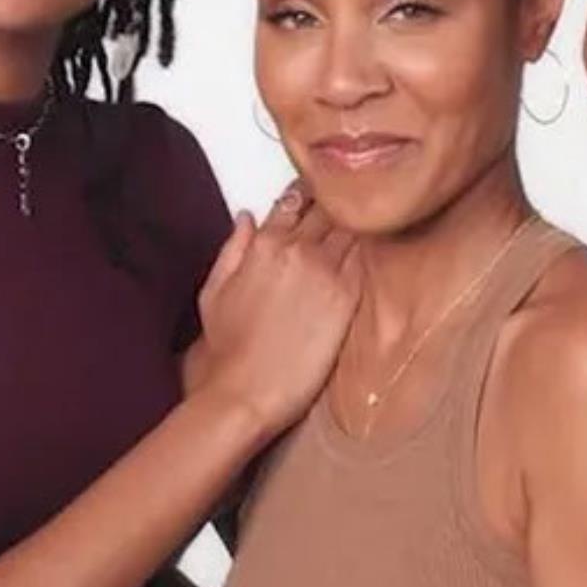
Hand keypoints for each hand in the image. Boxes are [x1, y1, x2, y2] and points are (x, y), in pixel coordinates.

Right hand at [194, 181, 359, 440]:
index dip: (308, 196)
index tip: (318, 198)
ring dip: (356, 228)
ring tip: (365, 232)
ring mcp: (326, 271)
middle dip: (336, 207)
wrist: (247, 390)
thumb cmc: (227, 348)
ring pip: (351, 230)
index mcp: (263, 244)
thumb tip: (247, 217)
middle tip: (348, 213)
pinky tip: (372, 258)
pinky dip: (367, 254)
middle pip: (328, 209)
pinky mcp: (347, 297)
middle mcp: (297, 249)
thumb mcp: (214, 290)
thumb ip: (233, 248)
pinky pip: (365, 260)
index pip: (293, 201)